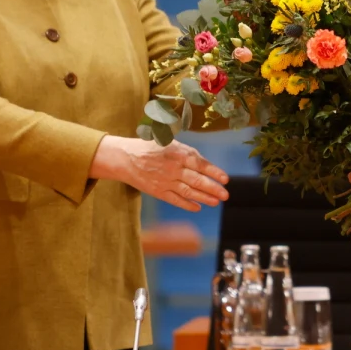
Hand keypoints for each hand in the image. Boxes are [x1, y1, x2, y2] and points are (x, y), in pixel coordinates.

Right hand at [91, 135, 228, 211]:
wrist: (125, 158)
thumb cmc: (150, 147)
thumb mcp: (170, 142)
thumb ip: (187, 151)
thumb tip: (205, 161)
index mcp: (178, 153)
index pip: (200, 164)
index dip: (214, 172)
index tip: (225, 179)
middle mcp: (173, 168)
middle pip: (197, 180)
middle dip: (213, 188)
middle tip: (225, 195)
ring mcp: (165, 181)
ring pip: (188, 191)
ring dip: (204, 198)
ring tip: (216, 202)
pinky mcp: (158, 191)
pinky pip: (175, 200)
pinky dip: (187, 204)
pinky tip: (198, 207)